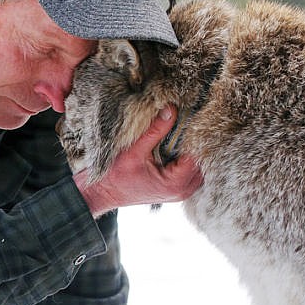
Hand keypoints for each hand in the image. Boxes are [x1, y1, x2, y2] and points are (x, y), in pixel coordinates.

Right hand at [73, 105, 202, 218]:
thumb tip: (171, 110)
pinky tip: (176, 145)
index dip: (195, 137)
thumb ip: (155, 131)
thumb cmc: (115, 177)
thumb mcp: (134, 151)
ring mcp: (179, 192)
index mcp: (175, 183)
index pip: (197, 155)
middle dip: (195, 143)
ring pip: (196, 167)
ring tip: (181, 133)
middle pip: (201, 162)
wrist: (103, 193)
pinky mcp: (174, 189)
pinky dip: (185, 159)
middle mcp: (182, 190)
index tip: (190, 118)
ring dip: (190, 152)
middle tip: (188, 122)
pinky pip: (189, 172)